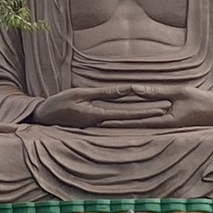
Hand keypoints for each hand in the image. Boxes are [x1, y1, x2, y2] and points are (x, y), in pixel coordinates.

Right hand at [31, 86, 169, 127]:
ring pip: (125, 119)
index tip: (161, 109)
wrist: (44, 116)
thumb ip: (105, 93)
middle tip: (168, 109)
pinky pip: (116, 118)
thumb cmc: (60, 103)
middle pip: (130, 118)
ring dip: (141, 115)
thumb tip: (127, 89)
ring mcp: (98, 123)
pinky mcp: (95, 121)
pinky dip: (129, 115)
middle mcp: (101, 122)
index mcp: (98, 115)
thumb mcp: (81, 94)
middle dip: (149, 113)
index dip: (146, 111)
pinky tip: (138, 112)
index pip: (128, 114)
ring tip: (158, 110)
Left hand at [99, 85, 212, 127]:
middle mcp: (163, 127)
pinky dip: (138, 119)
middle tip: (96, 122)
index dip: (117, 121)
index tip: (101, 120)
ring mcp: (167, 126)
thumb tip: (134, 90)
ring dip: (125, 122)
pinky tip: (129, 116)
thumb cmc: (204, 103)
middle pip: (135, 125)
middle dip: (116, 124)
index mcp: (164, 122)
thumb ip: (156, 92)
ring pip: (141, 124)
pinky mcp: (171, 123)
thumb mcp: (179, 93)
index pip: (135, 121)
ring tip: (106, 121)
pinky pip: (151, 121)